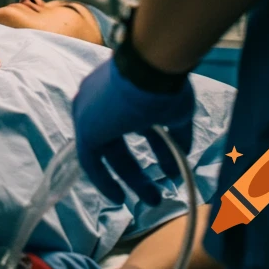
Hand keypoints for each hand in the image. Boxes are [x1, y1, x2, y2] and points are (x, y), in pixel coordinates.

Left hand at [72, 57, 193, 205]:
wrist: (148, 70)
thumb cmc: (162, 85)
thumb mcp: (175, 111)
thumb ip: (176, 132)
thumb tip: (184, 151)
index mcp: (117, 91)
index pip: (128, 124)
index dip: (146, 144)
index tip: (162, 163)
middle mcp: (97, 100)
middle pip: (116, 142)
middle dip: (137, 170)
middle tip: (156, 193)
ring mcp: (88, 112)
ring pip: (107, 152)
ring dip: (130, 177)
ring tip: (151, 199)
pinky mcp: (85, 127)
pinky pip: (90, 160)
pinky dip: (103, 179)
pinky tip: (119, 196)